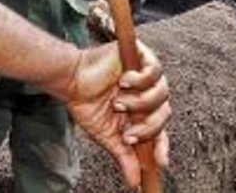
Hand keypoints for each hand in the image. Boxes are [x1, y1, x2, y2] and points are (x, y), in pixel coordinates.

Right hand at [60, 42, 170, 187]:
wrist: (71, 79)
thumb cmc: (86, 102)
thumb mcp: (107, 135)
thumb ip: (124, 155)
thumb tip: (134, 182)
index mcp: (141, 112)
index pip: (161, 130)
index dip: (162, 146)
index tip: (160, 162)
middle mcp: (147, 93)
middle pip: (164, 113)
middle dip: (147, 127)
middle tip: (127, 133)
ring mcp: (145, 74)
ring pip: (162, 93)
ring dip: (138, 102)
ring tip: (117, 101)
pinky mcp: (141, 55)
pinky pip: (155, 70)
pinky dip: (140, 80)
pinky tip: (123, 81)